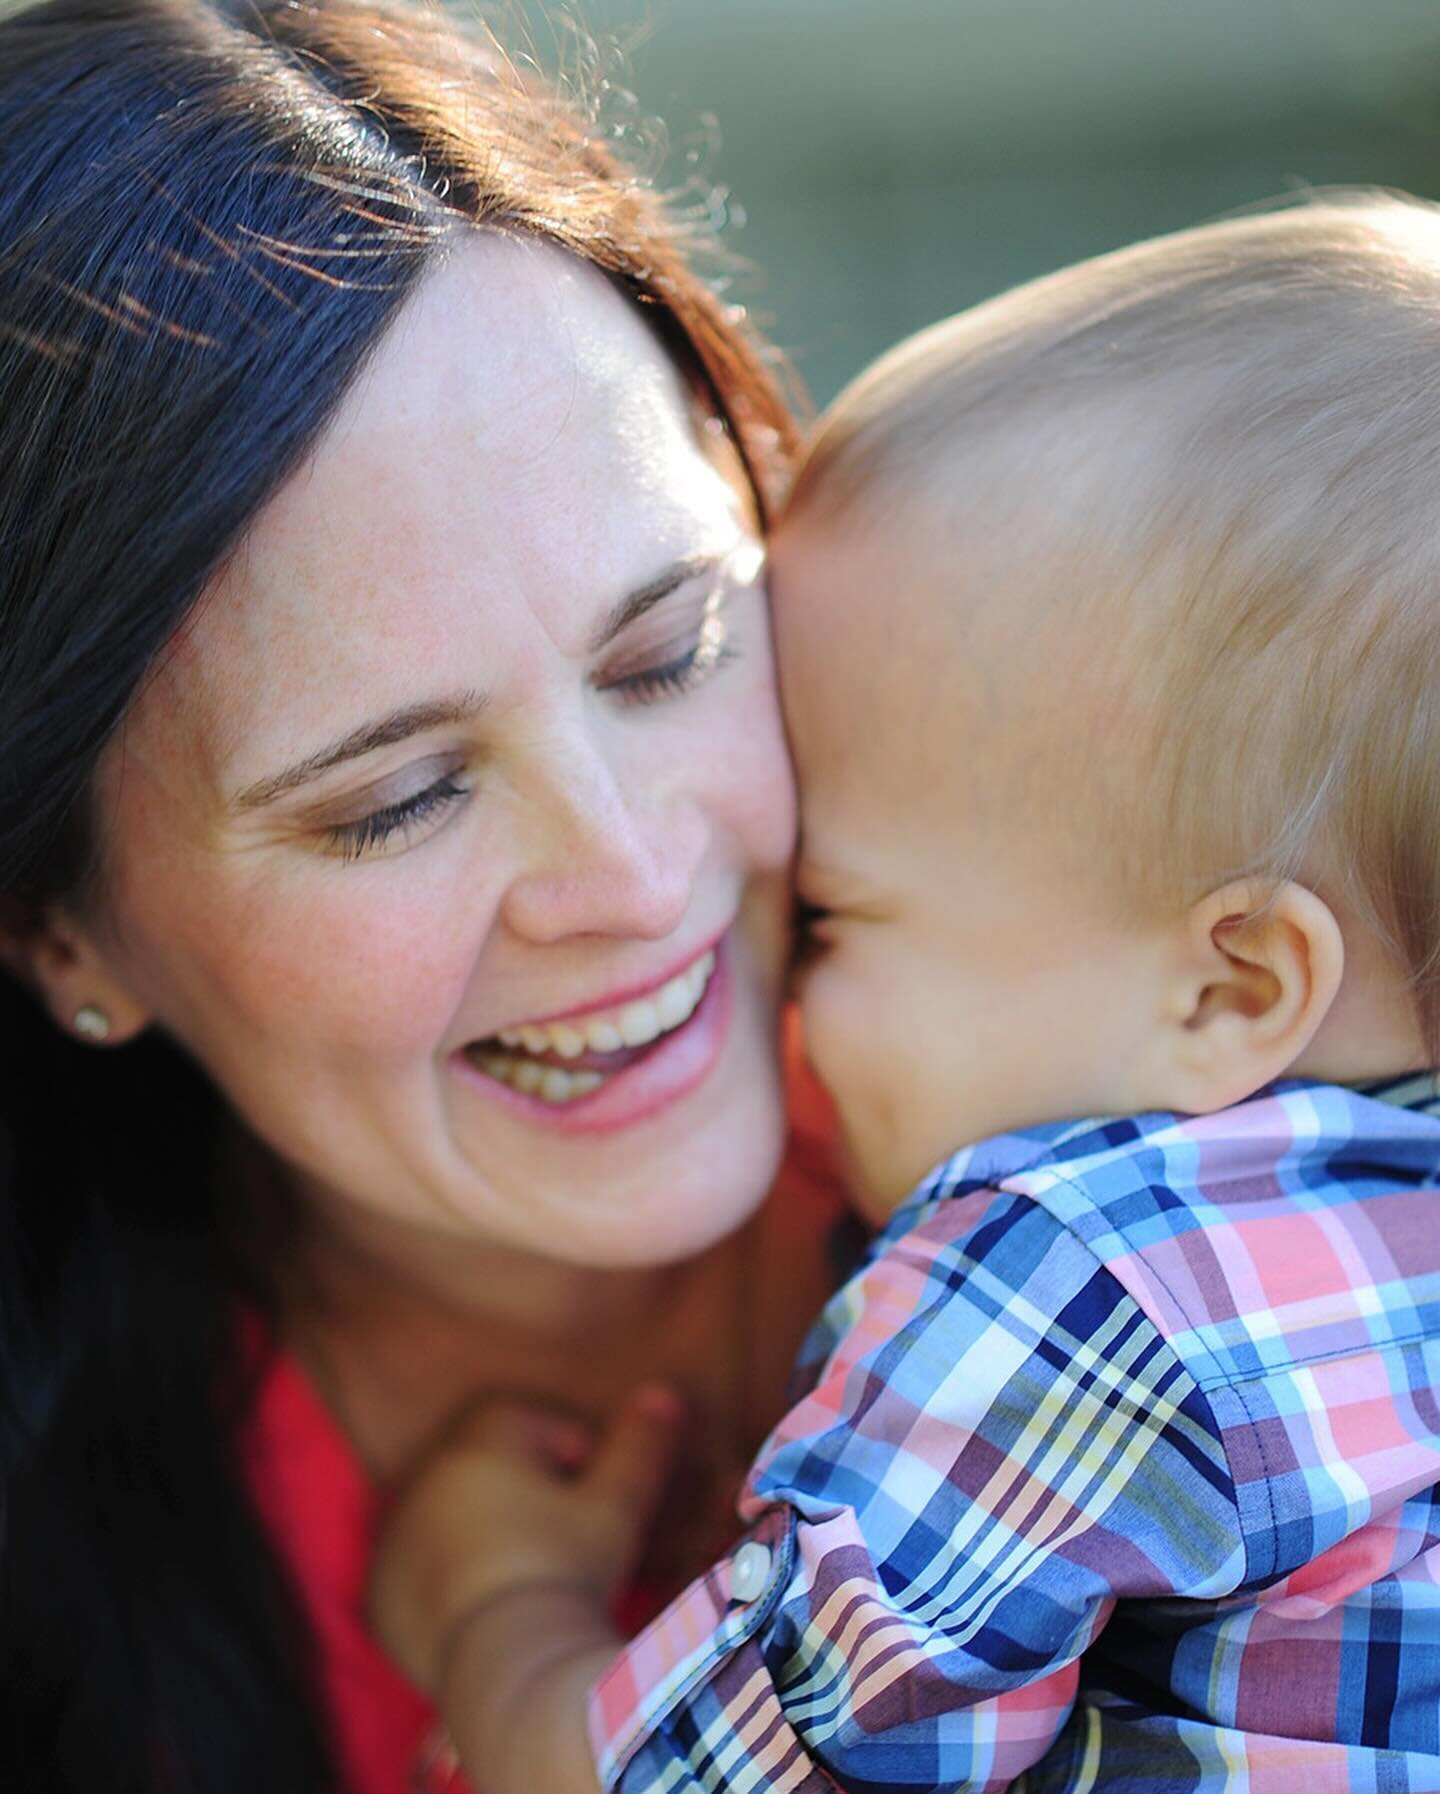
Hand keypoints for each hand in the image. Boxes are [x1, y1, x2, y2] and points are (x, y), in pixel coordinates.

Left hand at [368, 1384, 682, 1693]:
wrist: (507, 1668)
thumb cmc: (565, 1571)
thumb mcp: (617, 1505)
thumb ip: (639, 1443)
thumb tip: (661, 1394)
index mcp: (478, 1436)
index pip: (528, 1419)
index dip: (569, 1450)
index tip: (591, 1491)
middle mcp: (424, 1473)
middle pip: (483, 1460)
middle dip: (522, 1484)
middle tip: (562, 1532)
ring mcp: (394, 1534)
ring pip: (447, 1511)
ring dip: (482, 1527)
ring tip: (527, 1568)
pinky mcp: (379, 1593)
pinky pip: (417, 1567)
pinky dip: (447, 1575)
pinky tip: (487, 1603)